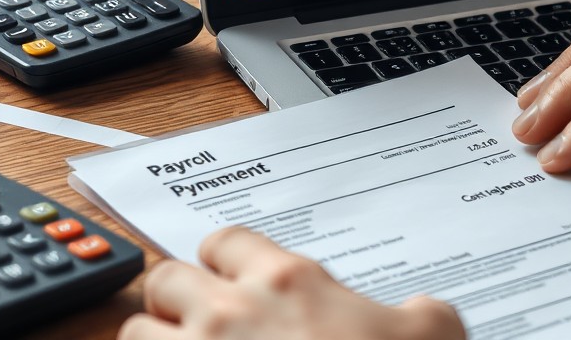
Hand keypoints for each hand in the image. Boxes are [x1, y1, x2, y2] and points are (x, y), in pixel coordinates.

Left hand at [117, 227, 464, 339]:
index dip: (223, 262)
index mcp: (288, 282)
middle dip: (174, 301)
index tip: (229, 281)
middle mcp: (232, 312)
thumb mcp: (434, 332)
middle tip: (197, 326)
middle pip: (165, 279)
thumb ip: (419, 311)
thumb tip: (419, 312)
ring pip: (135, 333)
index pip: (224, 241)